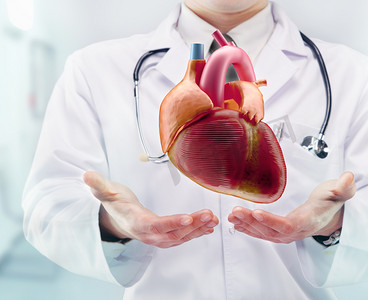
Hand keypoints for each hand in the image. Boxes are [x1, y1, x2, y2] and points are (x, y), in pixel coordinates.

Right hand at [83, 171, 218, 247]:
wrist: (117, 218)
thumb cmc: (115, 204)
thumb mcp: (106, 193)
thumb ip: (98, 186)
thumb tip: (87, 176)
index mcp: (136, 223)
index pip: (155, 225)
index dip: (171, 223)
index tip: (187, 218)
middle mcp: (149, 234)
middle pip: (172, 233)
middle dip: (192, 226)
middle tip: (209, 215)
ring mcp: (158, 237)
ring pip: (180, 237)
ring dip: (198, 229)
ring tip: (213, 220)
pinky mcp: (165, 236)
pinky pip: (182, 237)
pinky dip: (196, 232)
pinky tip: (209, 227)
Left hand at [228, 172, 355, 242]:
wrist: (329, 215)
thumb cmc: (330, 202)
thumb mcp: (339, 192)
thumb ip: (343, 187)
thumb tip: (348, 178)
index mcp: (308, 221)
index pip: (288, 225)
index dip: (273, 221)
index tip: (257, 213)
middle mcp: (295, 231)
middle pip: (271, 231)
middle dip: (252, 222)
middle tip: (237, 211)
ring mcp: (286, 234)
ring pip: (264, 233)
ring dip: (246, 225)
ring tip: (232, 215)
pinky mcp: (279, 232)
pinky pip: (262, 233)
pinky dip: (248, 228)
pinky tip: (236, 223)